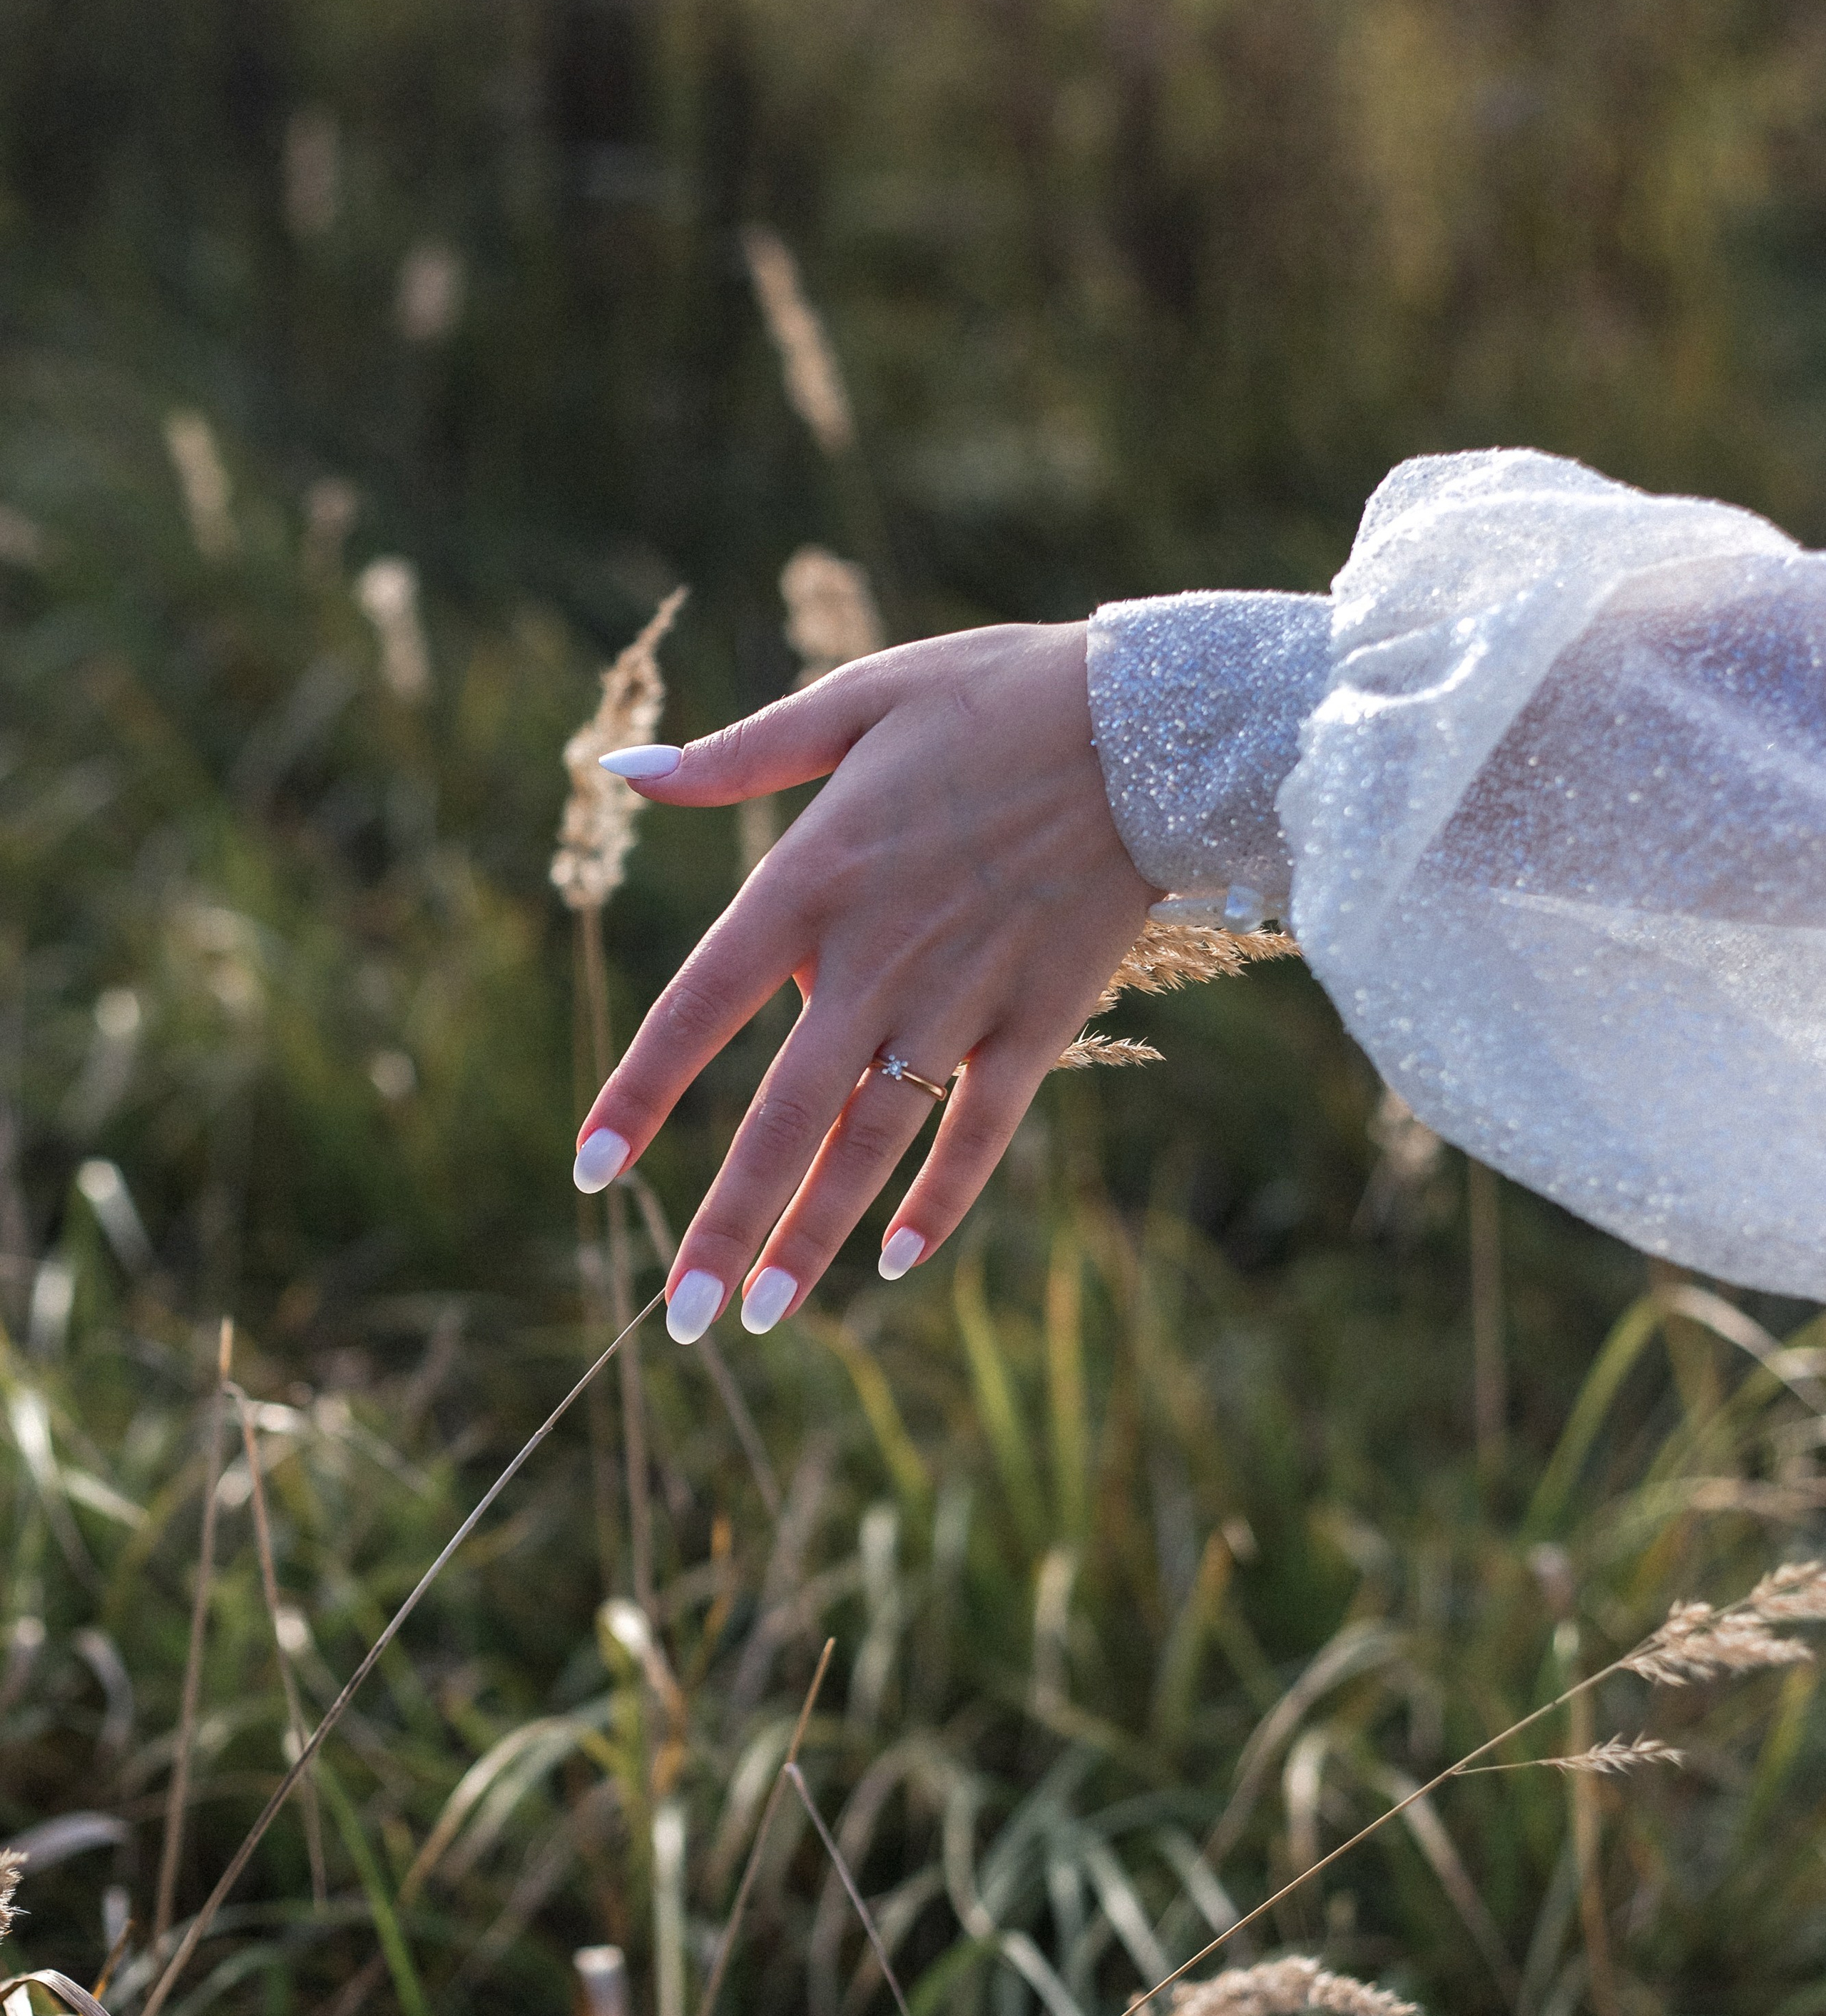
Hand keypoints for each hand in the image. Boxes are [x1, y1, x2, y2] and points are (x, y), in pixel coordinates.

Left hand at [572, 622, 1155, 1338]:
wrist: (1145, 722)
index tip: (589, 1173)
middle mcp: (873, 960)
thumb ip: (737, 755)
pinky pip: (979, 1133)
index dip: (639, 1095)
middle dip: (724, 1225)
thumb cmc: (992, 696)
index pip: (697, 1009)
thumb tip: (621, 769)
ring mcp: (959, 1001)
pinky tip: (896, 1261)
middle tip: (674, 1319)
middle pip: (781, 1119)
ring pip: (871, 1144)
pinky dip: (938, 1200)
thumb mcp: (854, 702)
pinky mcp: (1037, 1022)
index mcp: (809, 880)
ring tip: (760, 1317)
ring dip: (813, 1236)